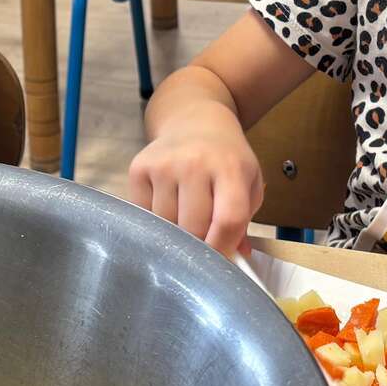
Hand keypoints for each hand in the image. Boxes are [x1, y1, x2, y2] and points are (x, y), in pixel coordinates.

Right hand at [128, 117, 263, 258]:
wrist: (194, 121)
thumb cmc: (226, 159)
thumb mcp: (248, 183)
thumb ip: (244, 220)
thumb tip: (236, 257)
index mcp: (230, 168)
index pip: (227, 220)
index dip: (224, 249)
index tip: (220, 264)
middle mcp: (194, 163)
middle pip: (194, 228)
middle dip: (200, 244)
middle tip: (203, 241)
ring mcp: (163, 165)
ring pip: (166, 226)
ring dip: (176, 233)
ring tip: (185, 217)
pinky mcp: (138, 168)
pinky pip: (145, 214)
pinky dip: (156, 220)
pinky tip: (168, 204)